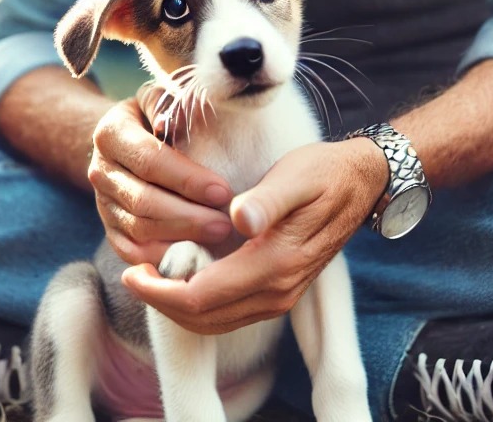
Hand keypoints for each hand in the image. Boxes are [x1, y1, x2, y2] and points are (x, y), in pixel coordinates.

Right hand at [87, 95, 233, 265]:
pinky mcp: (110, 229)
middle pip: (144, 201)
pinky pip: (133, 251)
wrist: (125, 140)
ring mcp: (102, 204)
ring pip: (139, 230)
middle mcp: (101, 170)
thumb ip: (169, 103)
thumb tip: (177, 121)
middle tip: (226, 223)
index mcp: (111, 133)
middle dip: (188, 216)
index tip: (223, 191)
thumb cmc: (155, 114)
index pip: (150, 160)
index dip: (187, 179)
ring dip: (180, 238)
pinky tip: (192, 255)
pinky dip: (161, 257)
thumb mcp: (159, 96)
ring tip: (218, 238)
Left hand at [120, 137, 388, 334]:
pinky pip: (231, 312)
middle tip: (131, 276)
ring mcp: (282, 294)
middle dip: (162, 302)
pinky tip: (183, 277)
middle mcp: (279, 289)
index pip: (203, 295)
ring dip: (179, 306)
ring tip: (150, 277)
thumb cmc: (324, 172)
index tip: (131, 271)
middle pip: (204, 317)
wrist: (361, 183)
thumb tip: (238, 218)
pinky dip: (200, 303)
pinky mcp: (281, 290)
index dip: (161, 290)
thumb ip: (267, 200)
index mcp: (277, 262)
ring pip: (216, 320)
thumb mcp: (296, 175)